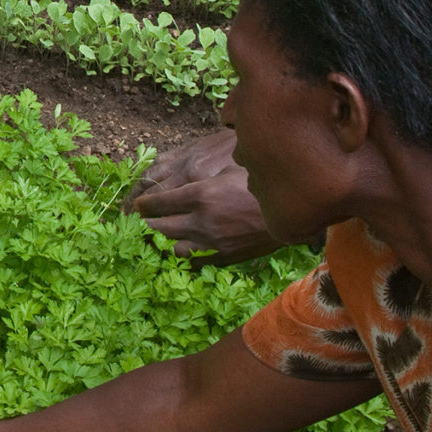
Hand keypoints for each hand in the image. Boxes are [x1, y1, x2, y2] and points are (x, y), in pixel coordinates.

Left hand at [123, 130, 281, 264]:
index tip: (139, 205)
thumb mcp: (234, 169)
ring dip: (167, 242)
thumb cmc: (263, 185)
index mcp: (200, 195)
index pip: (159, 203)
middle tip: (144, 222)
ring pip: (174, 248)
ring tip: (165, 237)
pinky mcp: (224, 257)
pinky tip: (185, 252)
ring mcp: (212, 242)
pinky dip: (187, 258)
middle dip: (149, 224)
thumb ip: (210, 174)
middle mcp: (201, 220)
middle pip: (161, 227)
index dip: (145, 205)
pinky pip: (196, 262)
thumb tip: (194, 170)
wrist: (292, 213)